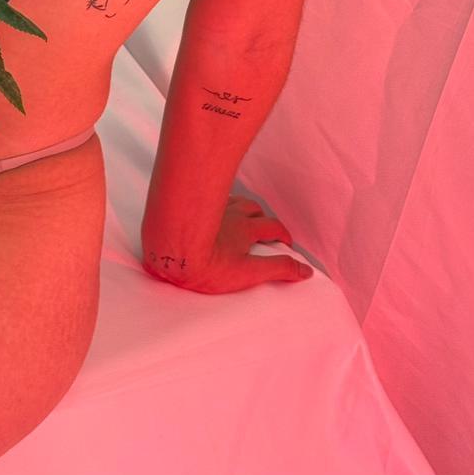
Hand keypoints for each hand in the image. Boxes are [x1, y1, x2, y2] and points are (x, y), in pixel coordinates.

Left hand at [143, 194, 313, 293]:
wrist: (169, 249)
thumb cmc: (204, 264)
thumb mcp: (247, 273)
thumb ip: (277, 271)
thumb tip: (304, 271)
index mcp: (245, 229)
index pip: (273, 227)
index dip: (283, 235)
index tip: (286, 243)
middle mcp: (230, 214)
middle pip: (254, 208)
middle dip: (264, 218)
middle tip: (265, 229)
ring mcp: (210, 209)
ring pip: (232, 201)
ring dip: (242, 208)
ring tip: (241, 217)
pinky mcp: (191, 208)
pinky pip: (210, 201)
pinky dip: (218, 204)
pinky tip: (210, 211)